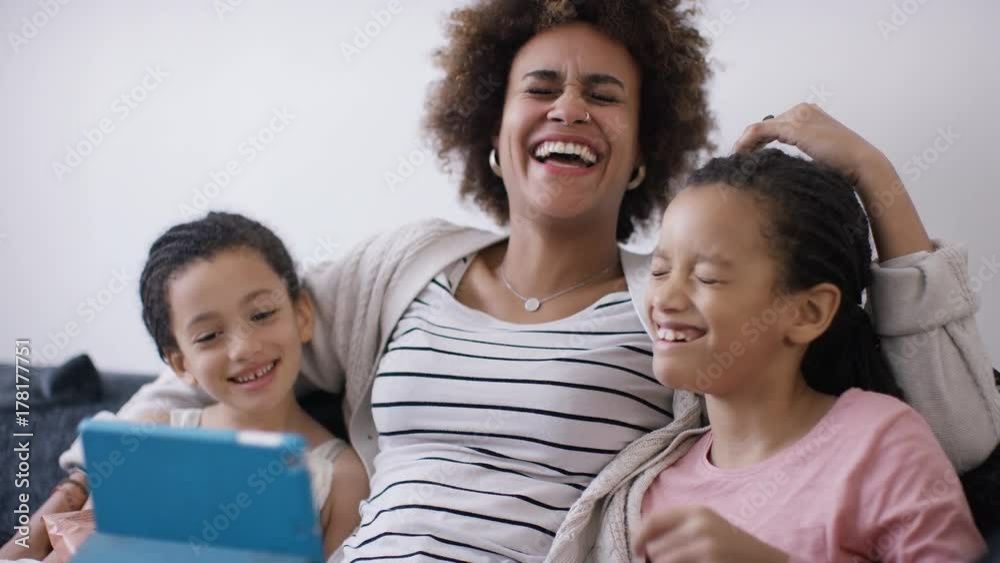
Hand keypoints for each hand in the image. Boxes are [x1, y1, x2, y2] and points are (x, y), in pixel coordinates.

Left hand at [632, 506, 788, 562]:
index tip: (635, 549)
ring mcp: (705, 545)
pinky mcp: (710, 561)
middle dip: (655, 559)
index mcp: (696, 511)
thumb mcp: (707, 526)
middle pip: (655, 547)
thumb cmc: (731, 546)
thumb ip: (678, 526)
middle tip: (661, 562)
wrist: (766, 561)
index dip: (639, 535)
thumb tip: (642, 539)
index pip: (654, 519)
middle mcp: (699, 524)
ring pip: (663, 561)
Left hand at [731, 103, 931, 259]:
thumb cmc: (844, 168)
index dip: (757, 142)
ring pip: (758, 128)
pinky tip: (739, 157)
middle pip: (764, 126)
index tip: (747, 159)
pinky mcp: (793, 126)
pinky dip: (746, 143)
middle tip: (737, 162)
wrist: (862, 164)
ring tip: (736, 163)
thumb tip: (784, 169)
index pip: (774, 126)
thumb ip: (803, 156)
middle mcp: (802, 110)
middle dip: (748, 143)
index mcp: (809, 115)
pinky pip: (760, 131)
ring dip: (744, 145)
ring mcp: (798, 116)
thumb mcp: (819, 158)